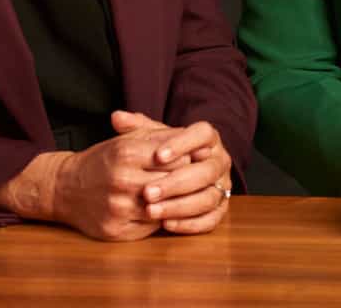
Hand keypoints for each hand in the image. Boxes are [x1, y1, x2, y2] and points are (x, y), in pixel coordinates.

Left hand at [110, 111, 234, 234]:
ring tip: (151, 210)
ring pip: (208, 197)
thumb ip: (137, 128)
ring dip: (179, 206)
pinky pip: (211, 219)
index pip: (203, 134)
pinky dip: (189, 223)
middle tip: (146, 191)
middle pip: (206, 171)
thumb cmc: (161, 155)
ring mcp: (223, 186)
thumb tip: (117, 117)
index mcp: (208, 139)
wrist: (174, 175)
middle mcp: (220, 161)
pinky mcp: (220, 209)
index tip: (157, 156)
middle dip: (175, 182)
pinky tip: (165, 224)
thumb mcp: (151, 139)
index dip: (182, 144)